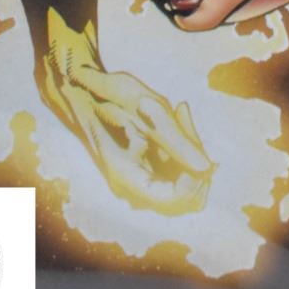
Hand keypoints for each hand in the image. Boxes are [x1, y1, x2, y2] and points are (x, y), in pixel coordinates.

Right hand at [40, 9, 213, 214]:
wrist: (80, 89)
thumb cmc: (106, 94)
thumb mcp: (144, 108)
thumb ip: (176, 140)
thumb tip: (207, 166)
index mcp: (126, 179)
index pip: (172, 199)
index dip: (194, 179)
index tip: (197, 148)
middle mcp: (134, 186)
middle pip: (184, 196)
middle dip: (196, 161)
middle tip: (184, 118)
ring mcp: (142, 177)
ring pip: (186, 179)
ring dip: (192, 147)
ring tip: (181, 112)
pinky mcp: (149, 165)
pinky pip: (179, 164)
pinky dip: (185, 141)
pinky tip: (178, 112)